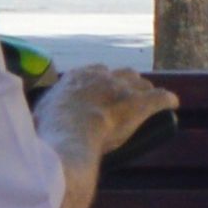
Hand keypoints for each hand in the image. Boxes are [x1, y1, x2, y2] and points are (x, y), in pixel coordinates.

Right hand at [44, 64, 173, 159]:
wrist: (70, 134)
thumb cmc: (50, 130)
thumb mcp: (39, 115)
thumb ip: (43, 113)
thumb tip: (34, 123)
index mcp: (78, 77)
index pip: (95, 72)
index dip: (102, 84)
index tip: (102, 95)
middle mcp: (103, 77)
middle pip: (123, 74)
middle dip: (127, 85)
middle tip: (128, 100)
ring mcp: (124, 88)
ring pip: (142, 84)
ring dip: (146, 93)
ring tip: (150, 104)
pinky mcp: (141, 103)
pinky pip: (161, 98)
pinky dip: (168, 101)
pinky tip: (173, 105)